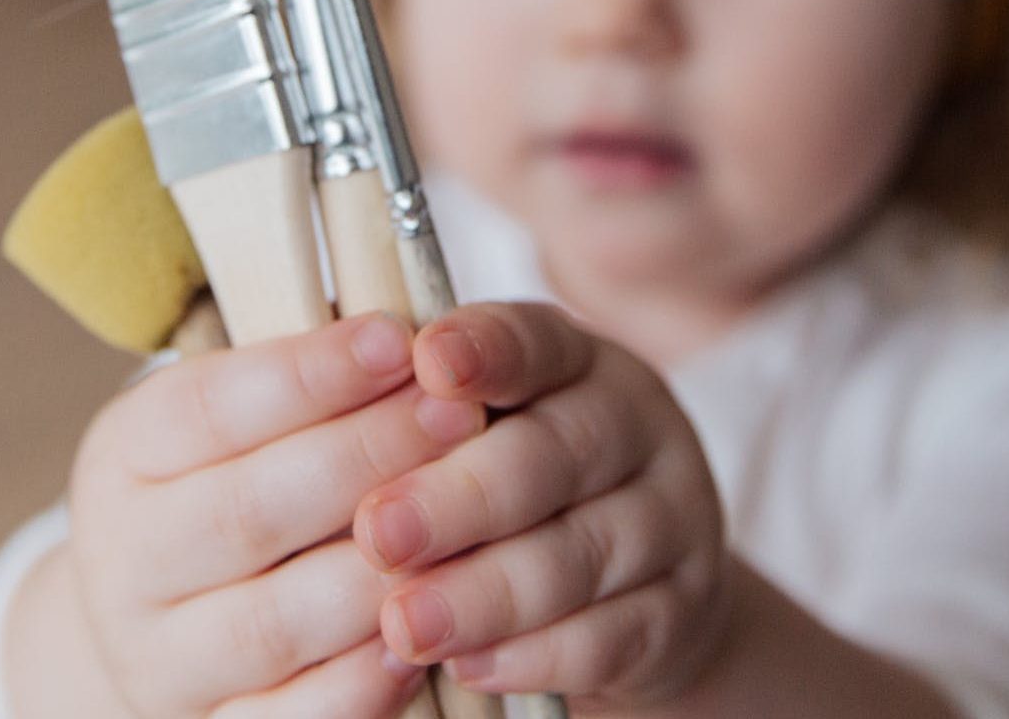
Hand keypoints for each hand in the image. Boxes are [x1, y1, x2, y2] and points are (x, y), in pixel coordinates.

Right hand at [65, 313, 486, 717]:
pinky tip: (424, 642)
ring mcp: (159, 659)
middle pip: (248, 512)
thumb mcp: (244, 414)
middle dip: (366, 458)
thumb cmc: (243, 478)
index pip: (209, 408)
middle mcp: (124, 561)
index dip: (309, 374)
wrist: (168, 615)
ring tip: (464, 524)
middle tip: (461, 416)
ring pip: (272, 623)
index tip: (401, 339)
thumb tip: (417, 332)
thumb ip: (309, 377)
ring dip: (376, 575)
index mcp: (125, 457)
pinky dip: (359, 687)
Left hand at [352, 303, 731, 711]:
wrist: (639, 588)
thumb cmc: (516, 491)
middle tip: (377, 530)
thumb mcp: (481, 430)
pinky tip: (469, 667)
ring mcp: (671, 520)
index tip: (427, 363)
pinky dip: (535, 656)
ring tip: (404, 621)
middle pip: (549, 458)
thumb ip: (420, 416)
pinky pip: (610, 637)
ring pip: (577, 556)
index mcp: (575, 360)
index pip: (532, 340)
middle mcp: (634, 426)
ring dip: (483, 594)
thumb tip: (327, 410)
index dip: (484, 350)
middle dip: (457, 499)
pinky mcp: (681, 613)